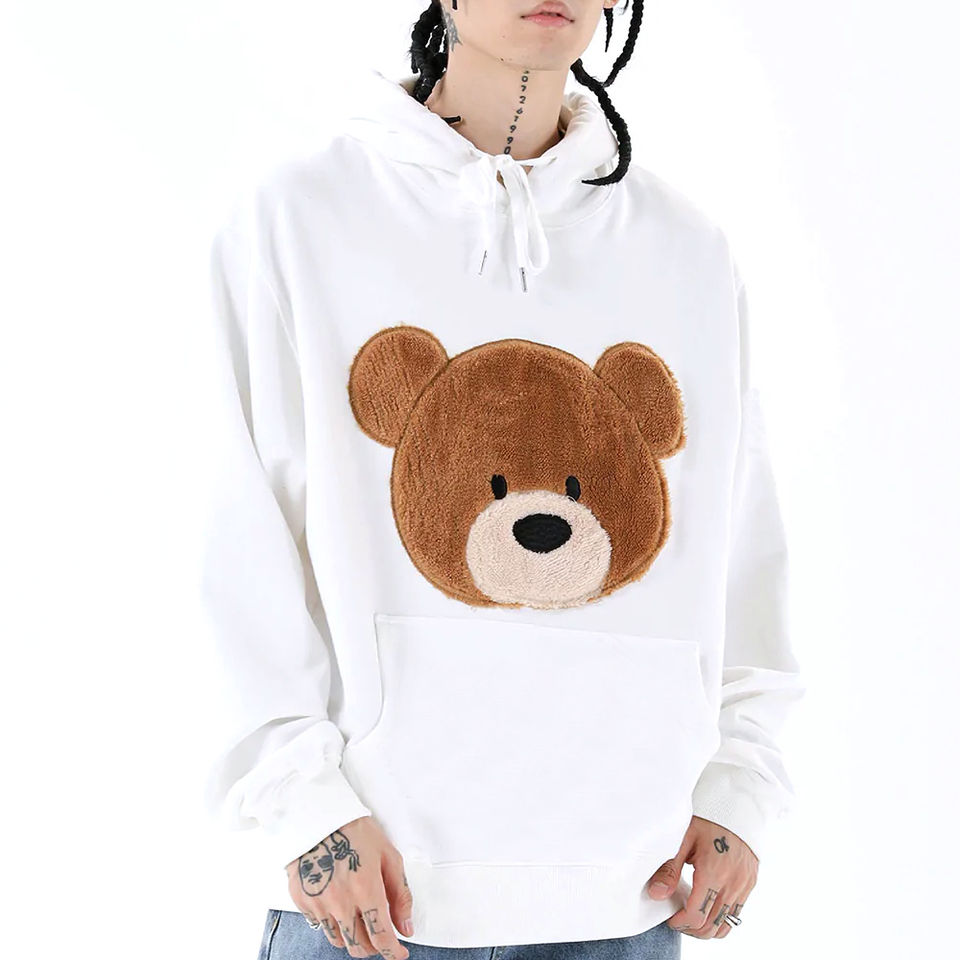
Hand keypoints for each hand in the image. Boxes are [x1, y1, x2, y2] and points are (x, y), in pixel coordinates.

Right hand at [285, 815, 412, 957]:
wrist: (318, 816)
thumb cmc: (355, 830)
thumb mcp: (388, 856)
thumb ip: (400, 894)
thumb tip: (406, 925)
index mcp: (365, 889)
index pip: (381, 937)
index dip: (393, 952)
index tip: (398, 953)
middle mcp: (340, 902)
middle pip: (358, 946)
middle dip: (373, 947)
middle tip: (380, 935)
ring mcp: (318, 904)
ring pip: (338, 941)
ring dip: (353, 937)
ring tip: (359, 917)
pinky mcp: (302, 901)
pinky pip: (320, 926)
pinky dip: (333, 923)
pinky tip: (339, 905)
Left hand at [646, 815, 757, 939]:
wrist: (737, 802)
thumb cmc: (707, 816)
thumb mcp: (683, 837)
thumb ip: (670, 869)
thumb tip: (656, 894)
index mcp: (714, 872)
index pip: (697, 915)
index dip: (679, 922)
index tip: (669, 916)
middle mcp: (733, 883)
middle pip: (711, 926)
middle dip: (691, 929)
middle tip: (677, 918)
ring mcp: (745, 885)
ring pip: (726, 925)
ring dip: (707, 928)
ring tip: (691, 916)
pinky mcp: (750, 883)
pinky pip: (736, 913)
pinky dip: (721, 918)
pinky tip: (707, 907)